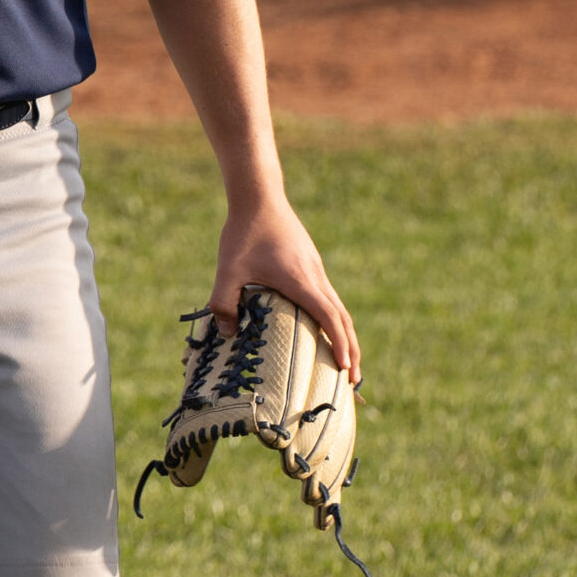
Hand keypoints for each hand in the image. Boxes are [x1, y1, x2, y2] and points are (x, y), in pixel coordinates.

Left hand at [211, 193, 360, 386]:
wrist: (259, 197)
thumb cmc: (243, 233)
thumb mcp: (227, 270)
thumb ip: (223, 303)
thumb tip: (228, 334)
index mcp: (301, 281)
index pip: (329, 318)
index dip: (339, 345)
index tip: (345, 369)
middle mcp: (315, 277)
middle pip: (343, 318)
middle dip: (351, 349)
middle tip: (353, 379)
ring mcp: (316, 269)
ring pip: (339, 307)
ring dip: (345, 334)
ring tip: (345, 360)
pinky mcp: (310, 263)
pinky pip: (329, 296)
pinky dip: (334, 318)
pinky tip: (322, 326)